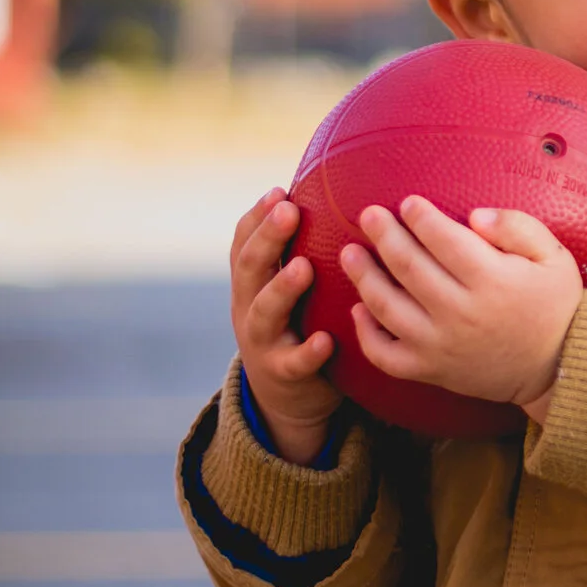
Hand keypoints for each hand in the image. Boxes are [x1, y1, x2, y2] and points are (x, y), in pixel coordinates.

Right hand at [228, 188, 341, 465]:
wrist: (286, 395)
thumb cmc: (299, 322)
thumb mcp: (290, 286)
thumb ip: (304, 248)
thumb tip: (342, 191)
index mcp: (253, 280)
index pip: (244, 241)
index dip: (257, 217)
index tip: (280, 191)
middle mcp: (249, 306)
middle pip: (250, 267)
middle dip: (268, 238)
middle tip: (289, 211)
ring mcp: (262, 340)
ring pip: (264, 313)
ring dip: (282, 288)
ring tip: (304, 268)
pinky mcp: (283, 373)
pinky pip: (292, 363)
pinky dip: (308, 352)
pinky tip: (326, 341)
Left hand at [340, 197, 583, 422]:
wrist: (558, 366)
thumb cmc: (554, 305)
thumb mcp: (554, 257)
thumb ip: (518, 227)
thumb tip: (476, 215)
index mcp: (493, 280)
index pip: (444, 240)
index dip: (421, 217)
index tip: (408, 203)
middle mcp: (461, 312)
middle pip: (409, 267)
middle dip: (384, 235)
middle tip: (369, 215)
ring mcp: (440, 345)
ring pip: (388, 307)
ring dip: (364, 276)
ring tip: (350, 253)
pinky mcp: (430, 370)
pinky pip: (386, 355)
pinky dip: (366, 334)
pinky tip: (359, 309)